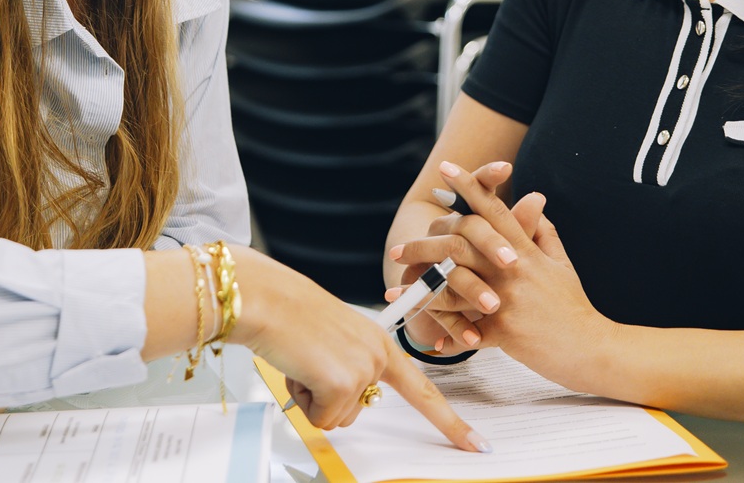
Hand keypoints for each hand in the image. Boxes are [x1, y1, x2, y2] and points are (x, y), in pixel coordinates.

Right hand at [229, 248, 489, 452]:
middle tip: (310, 363)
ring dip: (313, 397)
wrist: (267, 300)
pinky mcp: (343, 383)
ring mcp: (364, 369)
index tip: (476, 444)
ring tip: (302, 359)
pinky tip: (297, 366)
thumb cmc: (291, 315)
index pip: (424, 391)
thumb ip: (352, 367)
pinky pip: (321, 418)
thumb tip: (344, 400)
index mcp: (381, 343)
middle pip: (361, 409)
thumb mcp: (335, 339)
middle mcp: (378, 356)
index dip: (451, 422)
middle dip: (329, 398)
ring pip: (338, 416)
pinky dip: (302, 400)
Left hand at [398, 161, 617, 389]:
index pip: (494, 210)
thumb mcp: (563, 265)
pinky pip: (465, 328)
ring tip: (396, 292)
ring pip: (454, 284)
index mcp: (526, 251)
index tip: (446, 169)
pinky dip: (446, 333)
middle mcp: (514, 269)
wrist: (595, 350)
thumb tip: (534, 203)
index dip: (469, 187)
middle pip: (461, 243)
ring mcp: (508, 298)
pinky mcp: (504, 330)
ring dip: (421, 288)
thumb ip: (545, 233)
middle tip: (396, 249)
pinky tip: (427, 339)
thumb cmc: (575, 308)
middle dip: (424, 243)